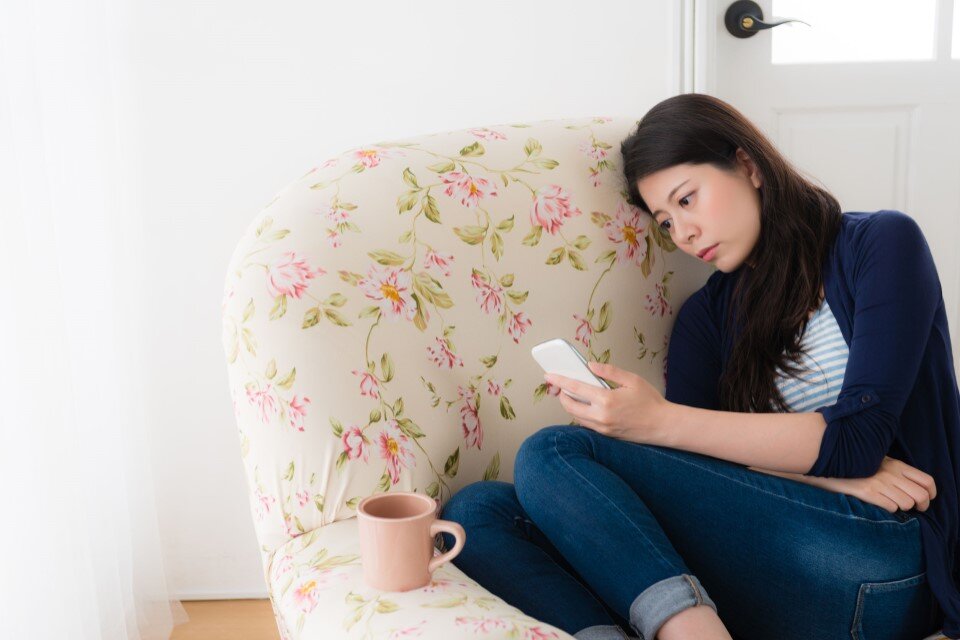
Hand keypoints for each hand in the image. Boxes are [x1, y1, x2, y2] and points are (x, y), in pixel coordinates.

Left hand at [543, 361, 668, 442]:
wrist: (663, 426)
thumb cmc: (651, 402)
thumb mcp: (632, 380)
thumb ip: (609, 372)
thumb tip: (590, 366)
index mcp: (606, 400)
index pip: (575, 388)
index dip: (559, 380)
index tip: (549, 375)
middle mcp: (601, 416)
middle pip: (569, 405)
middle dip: (561, 394)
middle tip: (560, 386)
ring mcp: (602, 428)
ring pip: (576, 416)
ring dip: (570, 405)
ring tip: (573, 394)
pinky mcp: (605, 435)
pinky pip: (586, 424)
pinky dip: (581, 414)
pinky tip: (586, 405)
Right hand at [749, 456, 937, 513]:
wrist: (826, 459)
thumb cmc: (851, 462)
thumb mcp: (875, 460)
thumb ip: (893, 470)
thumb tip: (909, 484)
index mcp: (896, 464)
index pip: (927, 481)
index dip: (931, 494)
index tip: (925, 499)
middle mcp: (890, 472)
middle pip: (921, 496)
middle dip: (921, 506)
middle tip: (911, 508)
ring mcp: (878, 481)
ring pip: (907, 503)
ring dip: (902, 508)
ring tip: (891, 504)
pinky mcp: (866, 491)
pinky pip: (891, 507)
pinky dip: (890, 510)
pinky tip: (879, 505)